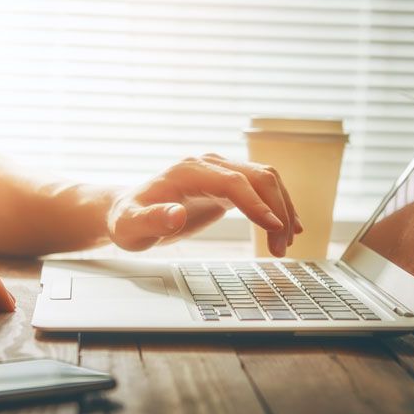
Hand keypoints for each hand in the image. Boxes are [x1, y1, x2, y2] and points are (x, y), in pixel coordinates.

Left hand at [108, 154, 301, 256]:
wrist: (126, 211)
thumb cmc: (127, 220)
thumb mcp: (131, 226)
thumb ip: (151, 220)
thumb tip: (176, 215)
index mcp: (188, 170)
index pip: (233, 181)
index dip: (256, 203)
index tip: (273, 227)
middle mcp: (208, 165)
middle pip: (257, 177)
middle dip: (276, 211)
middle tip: (281, 247)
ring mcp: (220, 172)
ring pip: (265, 181)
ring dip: (282, 210)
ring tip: (284, 244)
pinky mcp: (226, 184)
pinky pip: (261, 189)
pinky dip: (277, 206)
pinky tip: (286, 228)